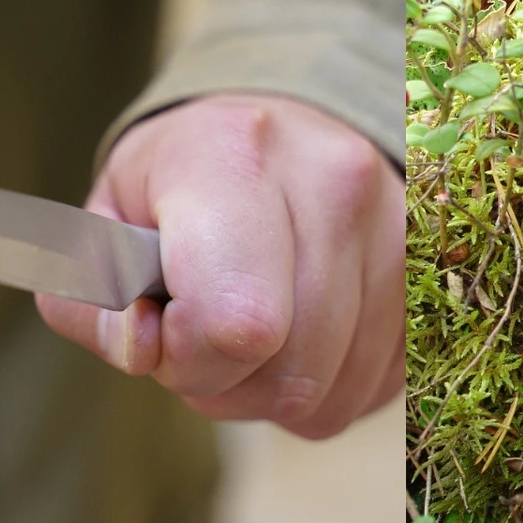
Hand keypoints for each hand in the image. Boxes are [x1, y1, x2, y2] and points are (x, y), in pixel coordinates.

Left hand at [36, 94, 404, 438]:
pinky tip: (301, 336)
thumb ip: (97, 291)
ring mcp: (397, 230)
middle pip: (289, 374)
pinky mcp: (426, 276)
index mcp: (239, 153)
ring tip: (252, 336)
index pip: (236, 322)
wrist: (291, 128)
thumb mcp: (112, 212)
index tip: (164, 327)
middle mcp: (337, 184)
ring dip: (274, 394)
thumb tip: (144, 349)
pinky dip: (324, 387)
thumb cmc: (192, 177)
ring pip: (331, 394)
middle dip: (227, 385)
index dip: (186, 358)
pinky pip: (371, 390)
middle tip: (202, 337)